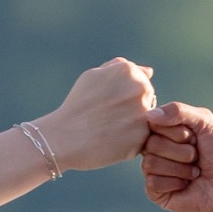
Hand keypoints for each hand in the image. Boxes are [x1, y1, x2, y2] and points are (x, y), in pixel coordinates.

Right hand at [36, 59, 155, 172]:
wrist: (63, 137)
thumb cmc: (77, 105)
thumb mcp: (93, 76)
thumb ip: (121, 69)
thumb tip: (148, 72)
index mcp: (129, 71)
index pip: (140, 81)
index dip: (122, 95)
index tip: (106, 103)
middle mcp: (141, 89)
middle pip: (146, 99)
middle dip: (131, 108)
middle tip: (106, 118)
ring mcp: (144, 113)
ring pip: (146, 120)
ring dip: (131, 125)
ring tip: (108, 129)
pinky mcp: (142, 138)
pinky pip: (142, 139)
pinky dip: (129, 142)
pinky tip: (111, 141)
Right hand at [141, 102, 212, 211]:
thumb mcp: (205, 122)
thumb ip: (178, 111)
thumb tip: (148, 115)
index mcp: (165, 131)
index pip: (152, 123)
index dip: (176, 131)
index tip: (194, 137)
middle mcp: (157, 150)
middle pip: (151, 144)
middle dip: (181, 151)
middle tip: (197, 156)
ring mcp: (155, 172)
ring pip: (150, 163)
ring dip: (180, 168)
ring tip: (195, 172)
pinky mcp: (157, 193)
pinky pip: (152, 182)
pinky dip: (175, 183)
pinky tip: (187, 185)